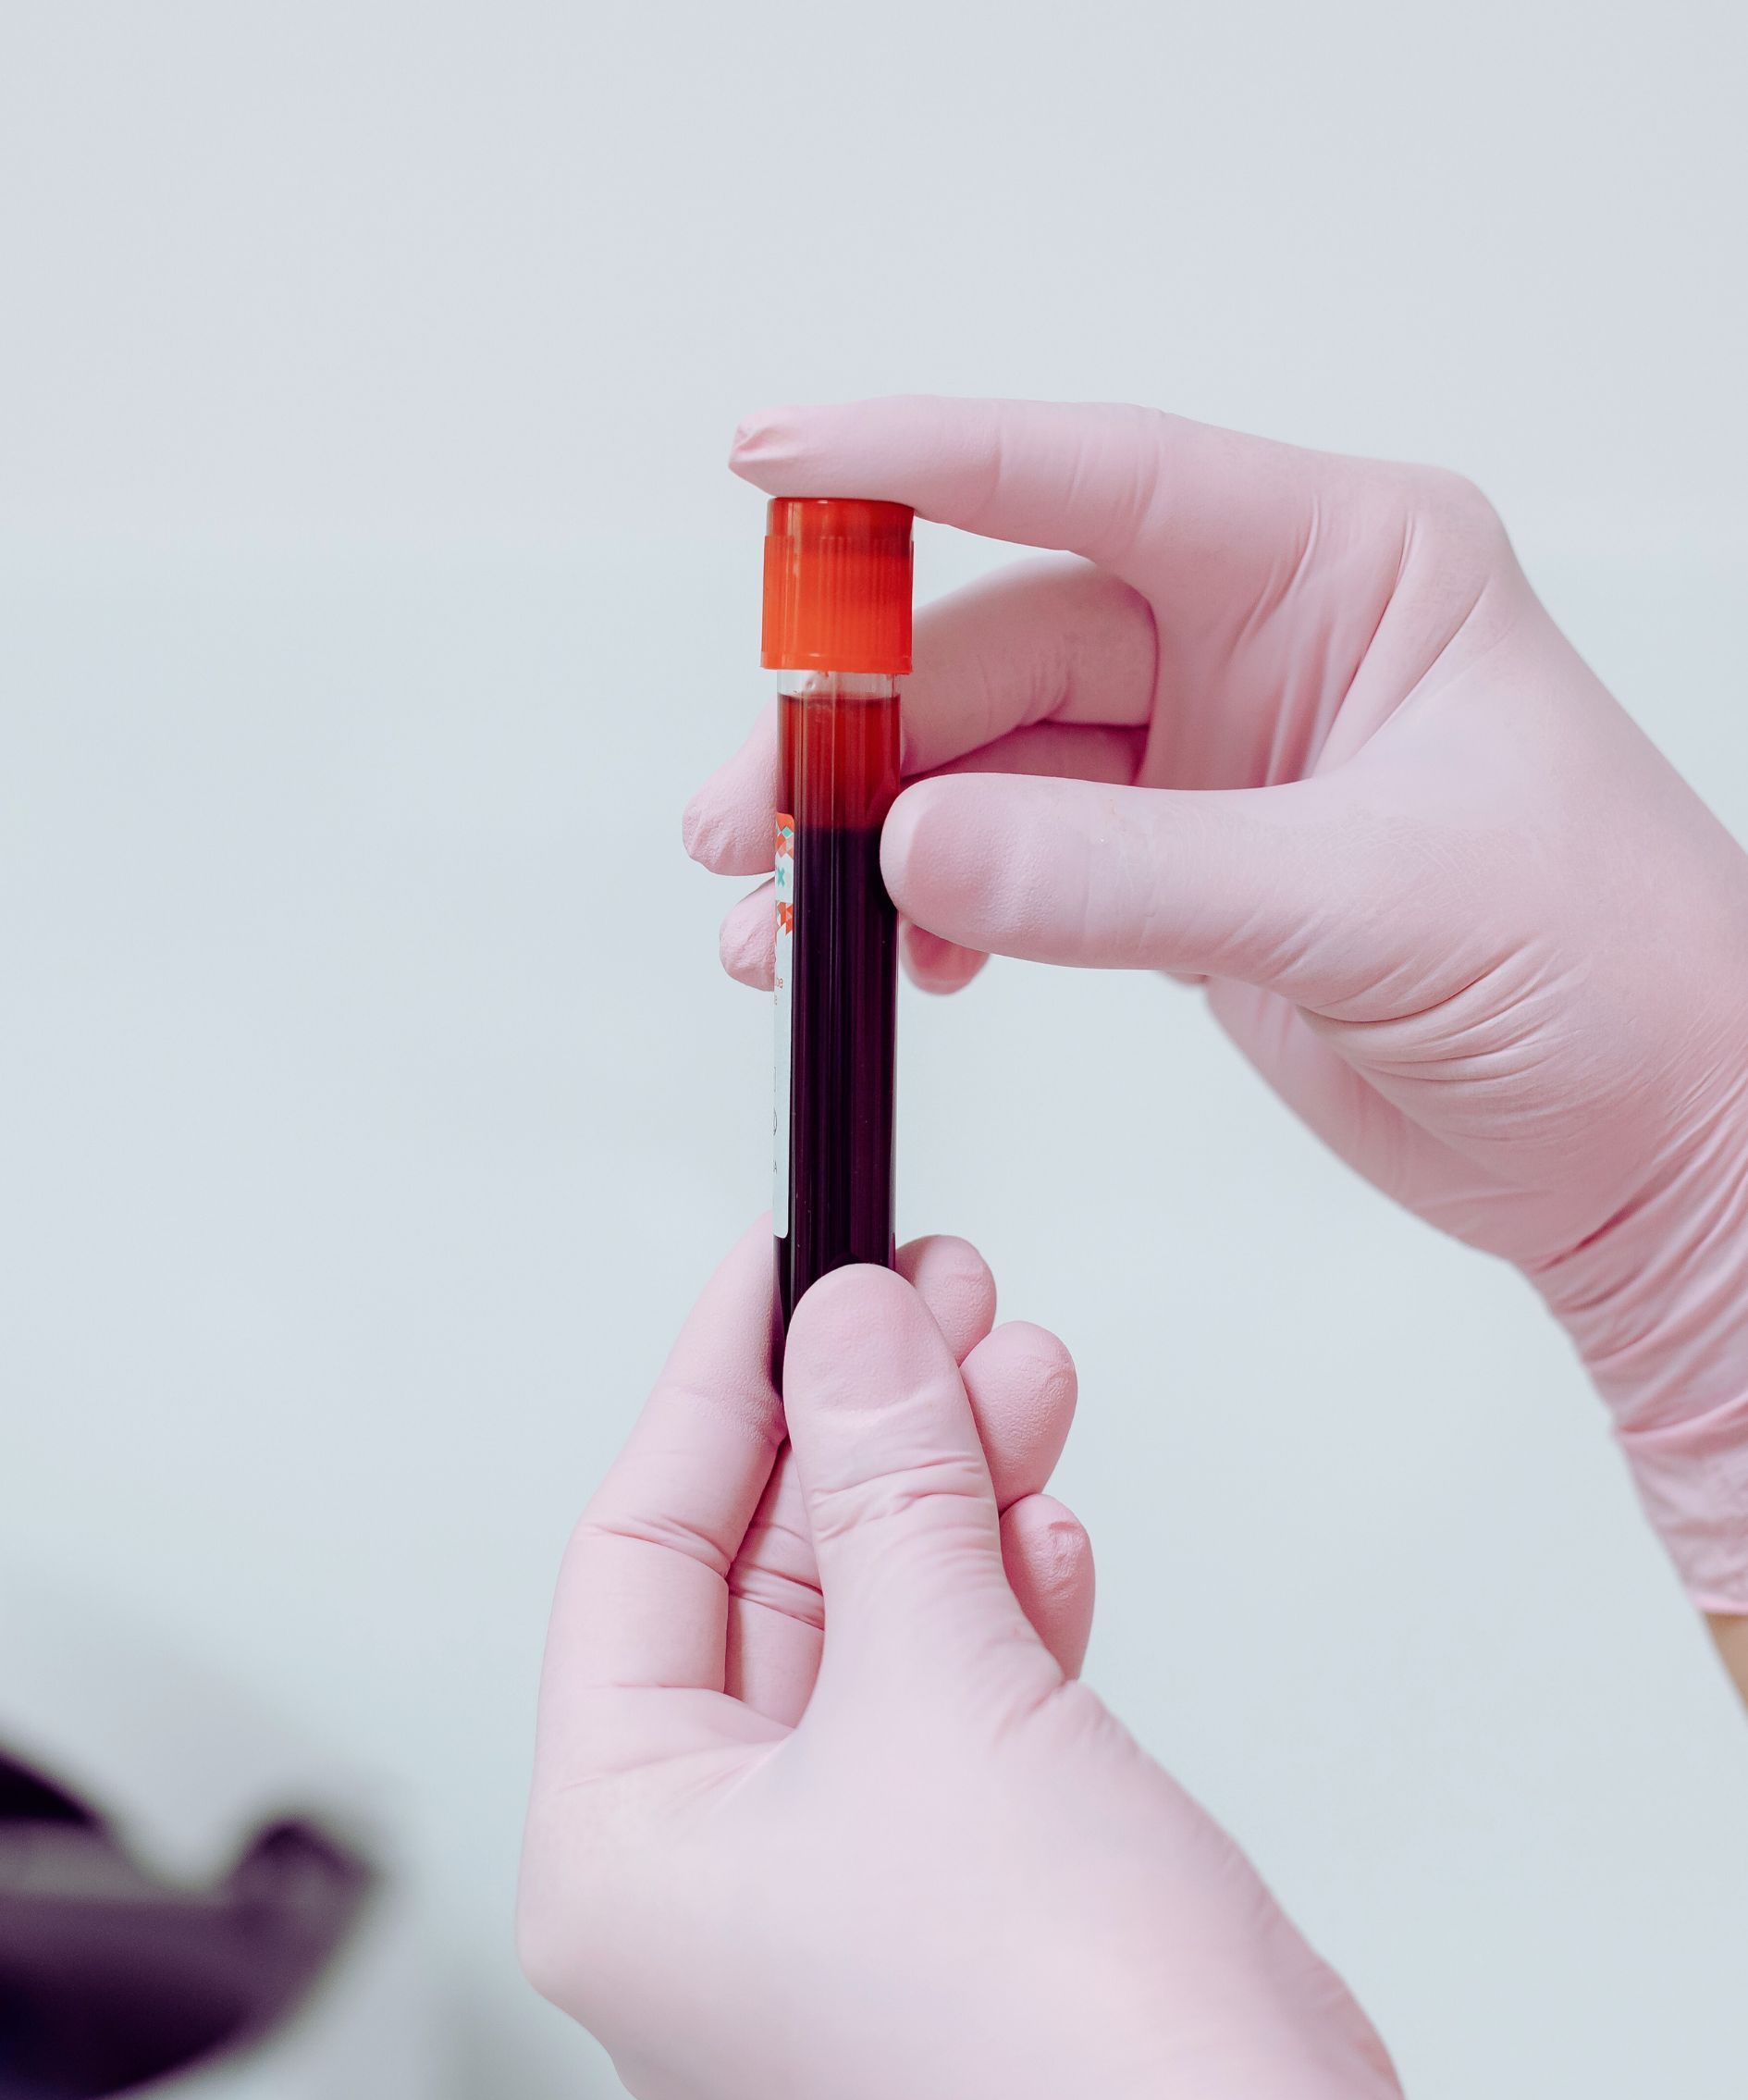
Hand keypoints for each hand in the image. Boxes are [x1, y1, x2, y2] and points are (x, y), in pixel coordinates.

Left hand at [519, 1225, 1448, 2099]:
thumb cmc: (1066, 2044)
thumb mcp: (943, 1690)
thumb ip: (890, 1486)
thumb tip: (856, 1329)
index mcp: (624, 1856)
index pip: (634, 1554)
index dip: (717, 1392)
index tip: (777, 1273)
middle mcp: (714, 1873)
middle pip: (767, 1574)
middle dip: (862, 1426)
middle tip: (925, 1293)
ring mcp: (845, 1875)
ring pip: (877, 1615)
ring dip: (949, 1486)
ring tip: (1009, 1358)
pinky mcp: (964, 1872)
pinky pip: (955, 1685)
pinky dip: (1001, 1590)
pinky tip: (1040, 1513)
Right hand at [684, 397, 1747, 1624]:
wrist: (1656, 1147)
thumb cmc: (1610, 980)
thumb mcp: (1369, 903)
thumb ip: (1129, 874)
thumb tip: (913, 845)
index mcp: (1352, 567)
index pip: (1103, 475)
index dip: (922, 461)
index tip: (776, 464)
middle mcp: (1270, 641)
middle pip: (1009, 637)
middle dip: (861, 726)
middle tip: (747, 817)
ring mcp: (1219, 761)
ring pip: (993, 757)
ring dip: (876, 830)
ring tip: (778, 915)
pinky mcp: (1184, 874)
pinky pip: (1019, 859)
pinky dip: (938, 905)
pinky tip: (891, 957)